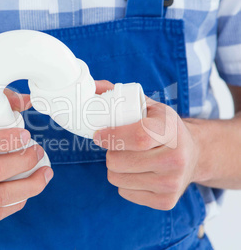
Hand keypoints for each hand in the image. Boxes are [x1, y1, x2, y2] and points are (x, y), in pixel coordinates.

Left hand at [93, 80, 199, 209]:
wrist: (194, 155)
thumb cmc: (165, 128)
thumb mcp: (151, 107)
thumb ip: (122, 95)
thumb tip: (94, 86)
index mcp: (171, 131)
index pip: (138, 136)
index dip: (112, 137)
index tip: (98, 135)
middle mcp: (175, 159)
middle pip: (118, 161)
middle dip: (110, 152)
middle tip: (118, 147)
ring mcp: (171, 183)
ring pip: (117, 178)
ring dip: (116, 168)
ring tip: (128, 159)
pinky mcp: (166, 202)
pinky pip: (124, 193)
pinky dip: (124, 183)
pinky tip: (137, 173)